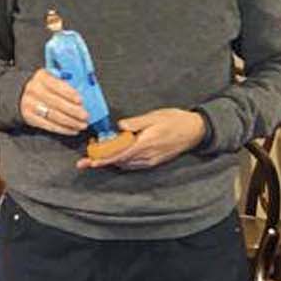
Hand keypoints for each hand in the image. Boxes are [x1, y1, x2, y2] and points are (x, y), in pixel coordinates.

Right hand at [20, 68, 88, 135]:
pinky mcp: (31, 118)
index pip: (57, 85)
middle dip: (74, 111)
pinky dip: (63, 129)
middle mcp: (35, 90)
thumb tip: (85, 91)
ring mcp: (31, 105)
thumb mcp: (52, 77)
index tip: (80, 101)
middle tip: (85, 115)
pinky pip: (49, 126)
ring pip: (54, 116)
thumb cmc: (44, 86)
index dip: (69, 93)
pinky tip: (73, 130)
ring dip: (71, 122)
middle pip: (57, 103)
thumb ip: (65, 82)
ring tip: (82, 125)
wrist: (23, 94)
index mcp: (42, 77)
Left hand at [77, 108, 207, 170]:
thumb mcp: (155, 116)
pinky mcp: (154, 161)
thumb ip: (136, 122)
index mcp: (145, 143)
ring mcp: (151, 160)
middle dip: (102, 162)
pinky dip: (122, 161)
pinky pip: (134, 164)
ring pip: (126, 164)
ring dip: (111, 162)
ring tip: (96, 157)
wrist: (195, 131)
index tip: (91, 162)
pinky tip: (116, 156)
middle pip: (119, 162)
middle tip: (84, 163)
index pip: (120, 154)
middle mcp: (147, 155)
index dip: (104, 160)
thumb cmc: (176, 120)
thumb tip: (119, 126)